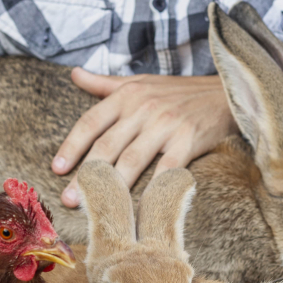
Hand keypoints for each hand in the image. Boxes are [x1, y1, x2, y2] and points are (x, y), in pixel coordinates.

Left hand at [51, 68, 236, 206]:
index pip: (91, 122)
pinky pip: (165, 170)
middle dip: (85, 174)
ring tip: (96, 207)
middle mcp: (143, 108)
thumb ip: (104, 84)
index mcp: (127, 95)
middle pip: (107, 146)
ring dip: (112, 186)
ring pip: (132, 160)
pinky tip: (139, 208)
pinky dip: (153, 190)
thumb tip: (74, 74)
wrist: (225, 92)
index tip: (57, 169)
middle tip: (69, 200)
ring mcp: (166, 125)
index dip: (72, 146)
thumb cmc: (178, 92)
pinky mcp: (188, 140)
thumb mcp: (140, 82)